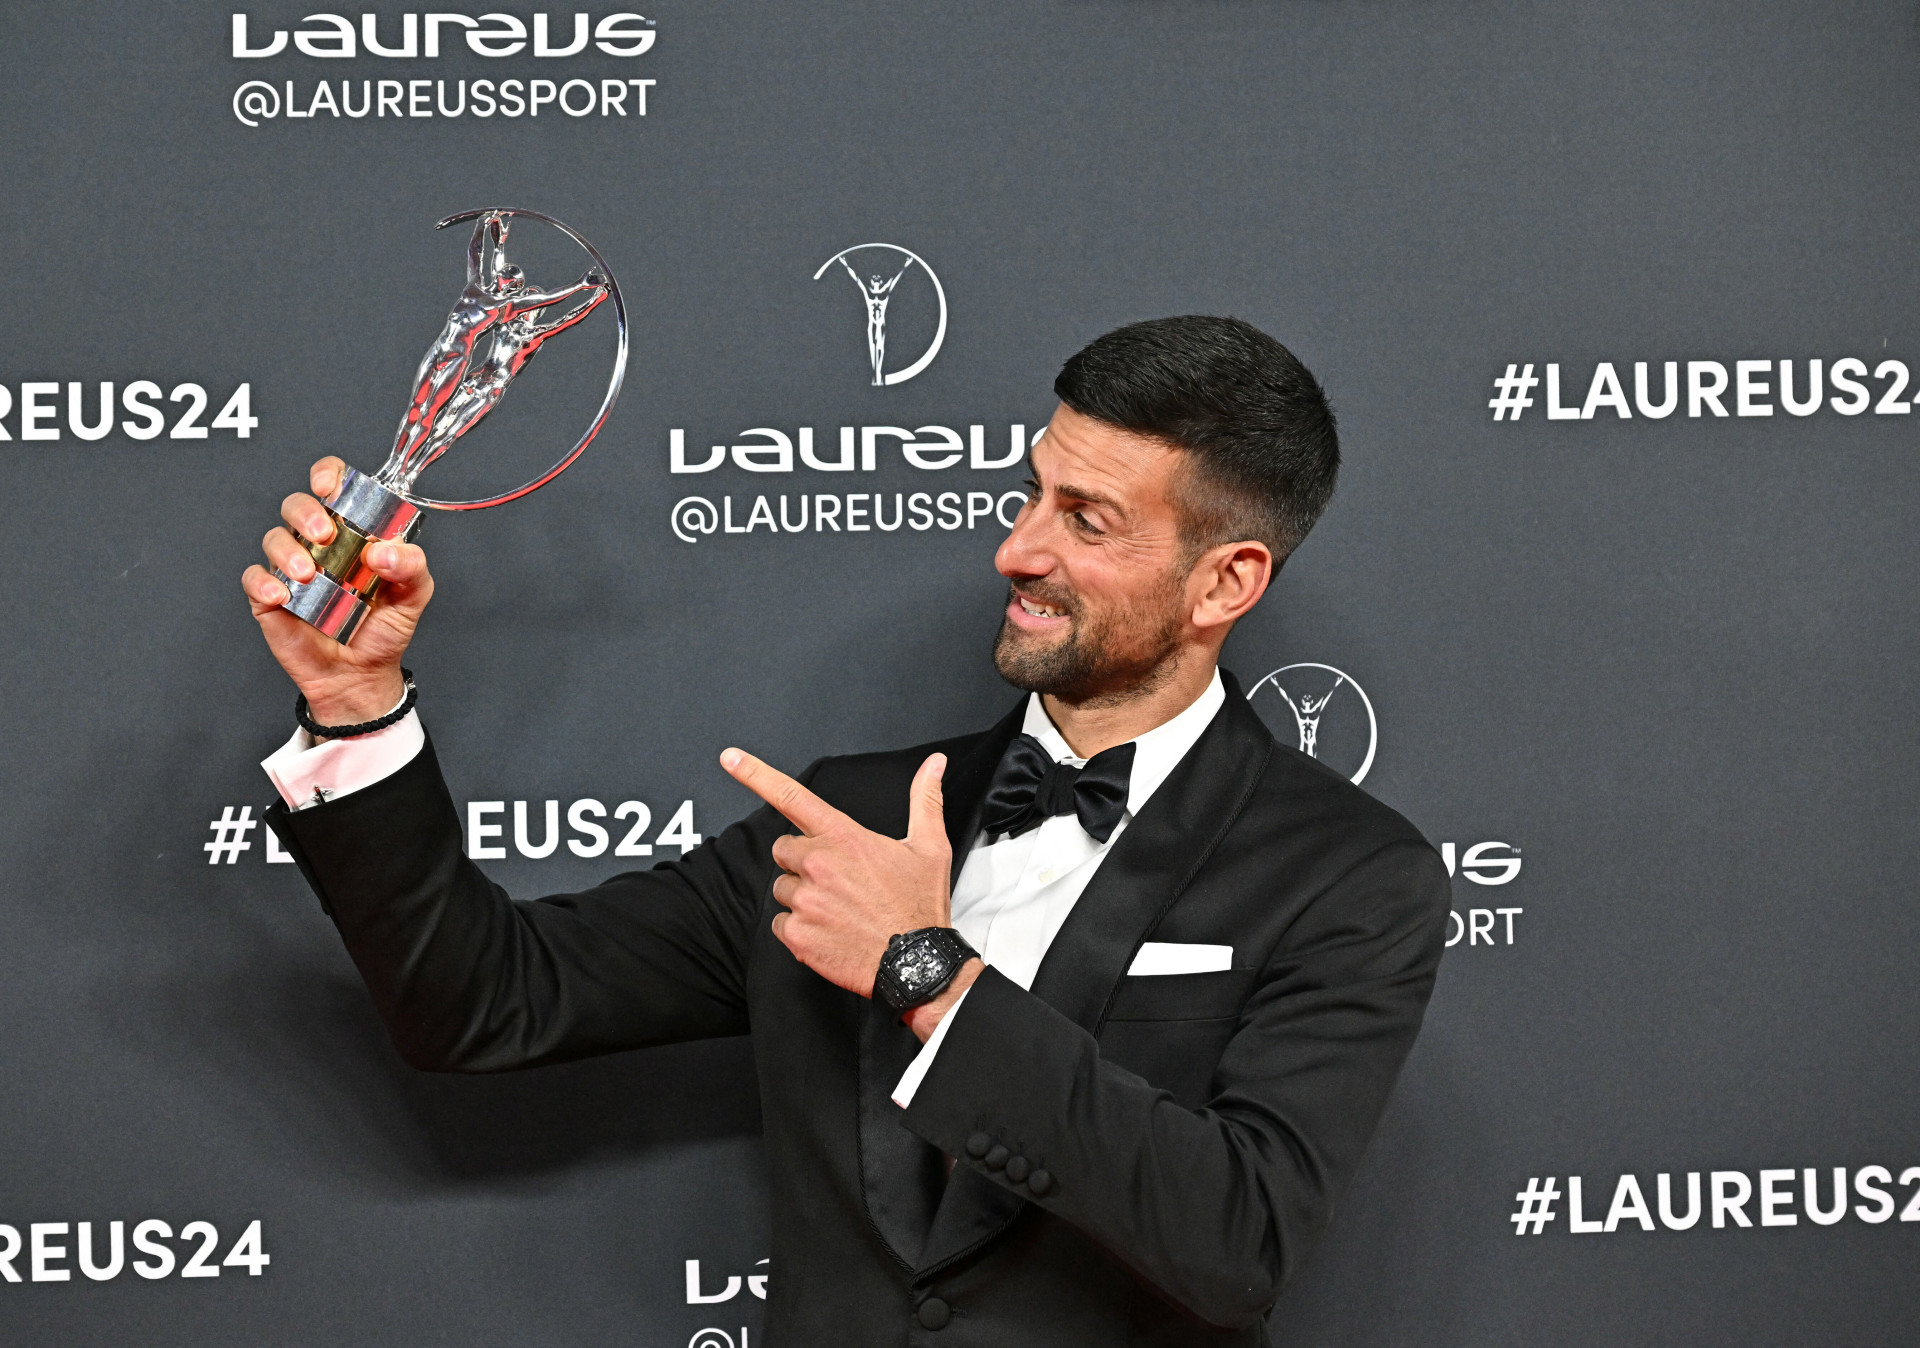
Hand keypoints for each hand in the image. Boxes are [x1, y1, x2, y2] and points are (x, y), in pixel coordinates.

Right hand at [241, 456, 434, 724]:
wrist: (362, 675)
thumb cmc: (385, 629)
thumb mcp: (414, 594)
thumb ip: (411, 565)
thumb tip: (382, 551)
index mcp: (352, 532)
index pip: (333, 488)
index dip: (327, 475)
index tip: (328, 486)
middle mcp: (319, 544)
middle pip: (297, 505)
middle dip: (306, 512)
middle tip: (325, 535)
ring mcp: (291, 569)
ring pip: (274, 538)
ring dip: (288, 551)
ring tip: (310, 575)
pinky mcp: (270, 597)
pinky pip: (254, 579)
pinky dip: (264, 583)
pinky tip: (282, 596)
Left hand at [721, 748, 953, 1000]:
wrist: (917, 963)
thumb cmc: (920, 905)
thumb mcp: (929, 847)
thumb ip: (925, 800)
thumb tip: (934, 764)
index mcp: (843, 837)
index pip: (790, 796)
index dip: (755, 772)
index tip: (730, 757)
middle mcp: (818, 864)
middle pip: (783, 849)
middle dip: (802, 860)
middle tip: (836, 879)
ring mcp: (804, 900)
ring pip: (782, 887)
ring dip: (801, 895)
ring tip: (838, 908)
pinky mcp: (796, 934)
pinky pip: (780, 923)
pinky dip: (799, 928)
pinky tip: (829, 931)